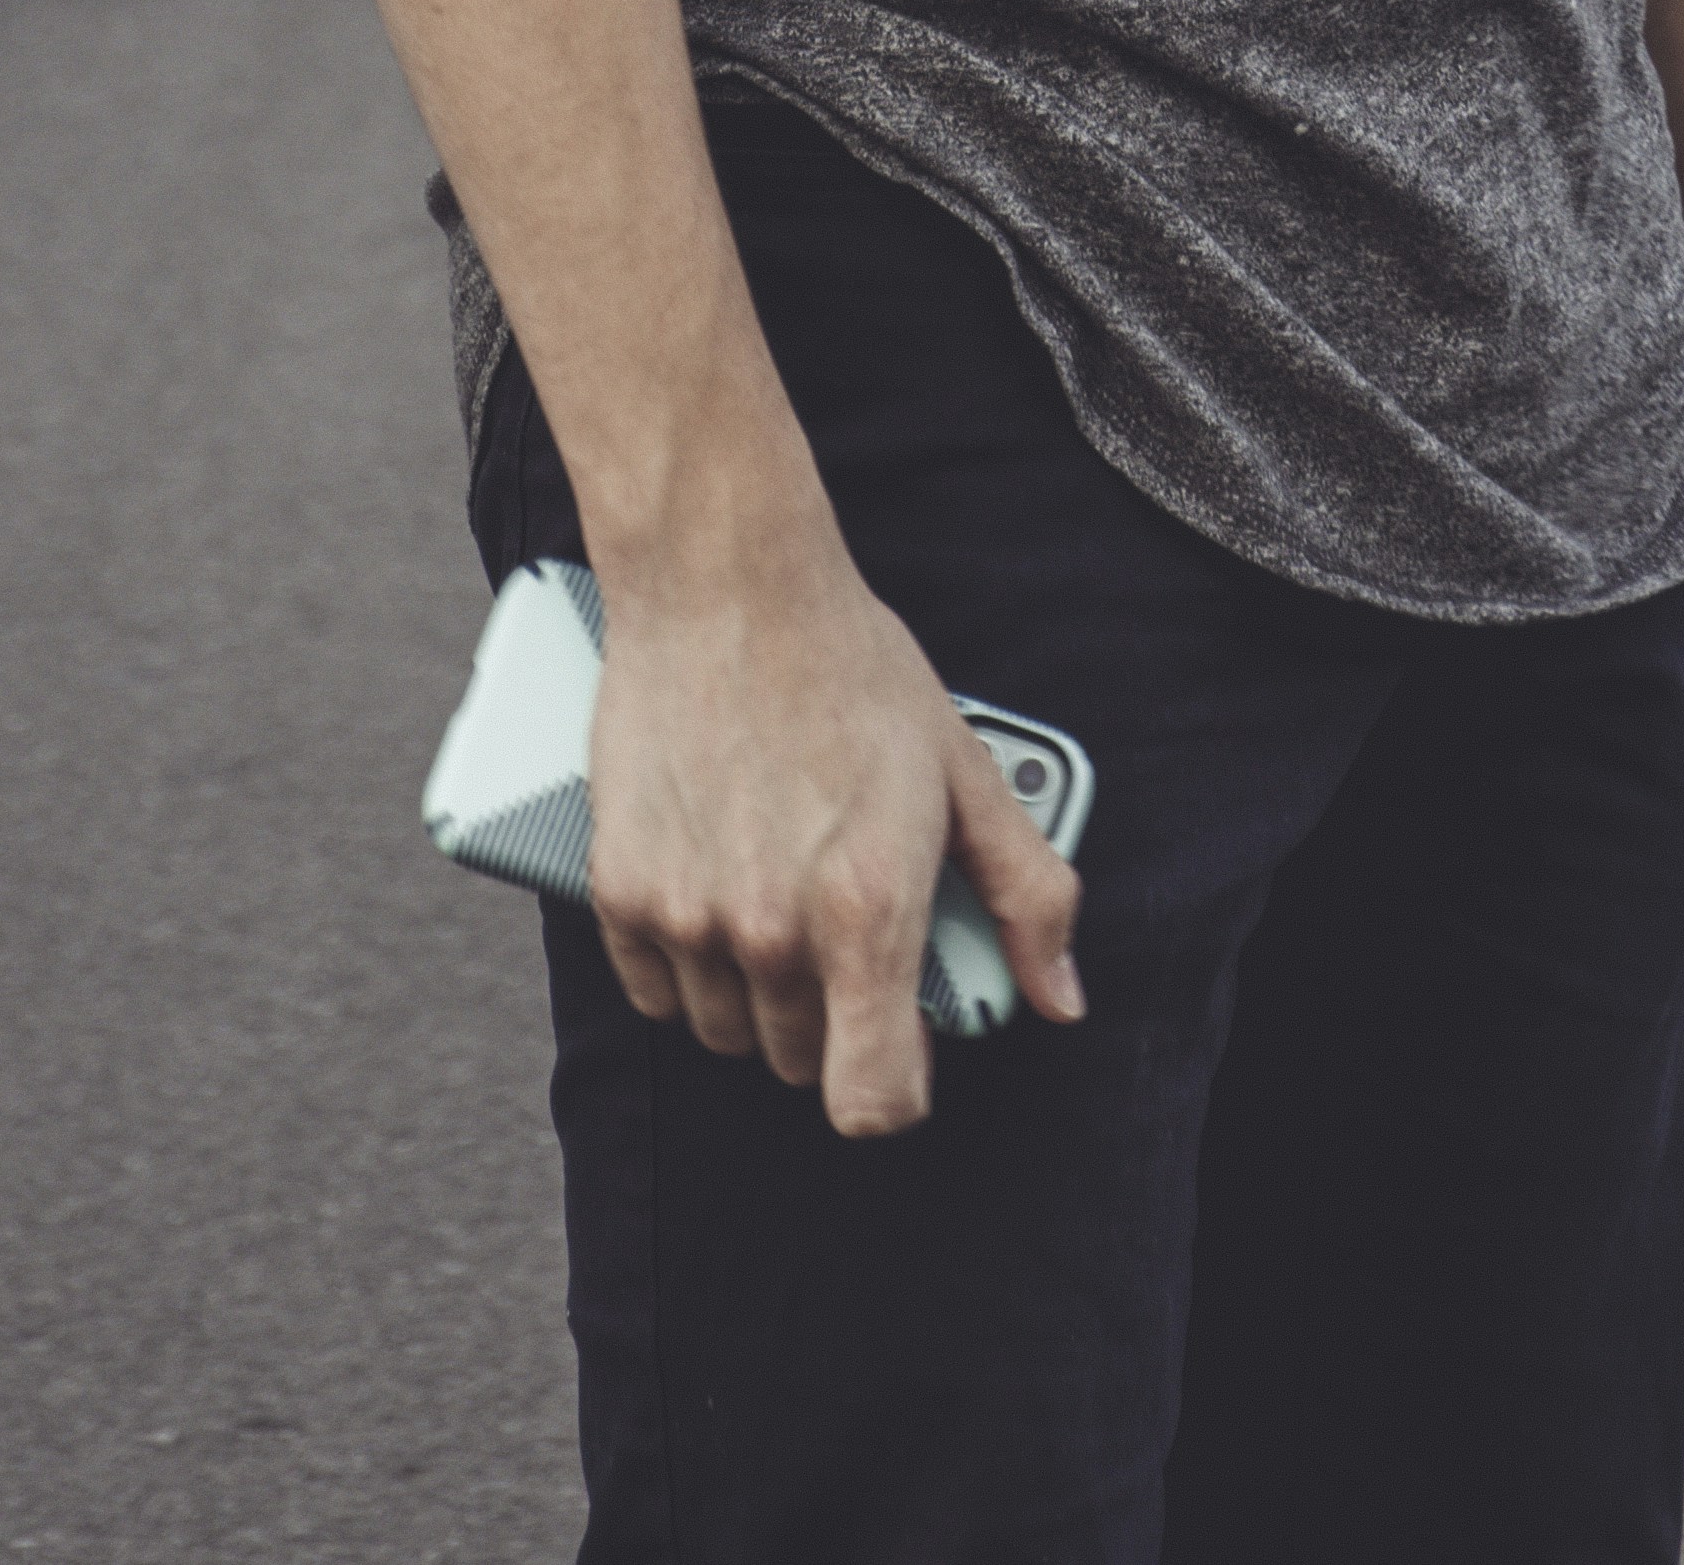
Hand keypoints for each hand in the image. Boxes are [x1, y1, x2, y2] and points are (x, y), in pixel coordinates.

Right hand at [584, 518, 1085, 1136]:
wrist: (724, 584)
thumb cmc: (849, 666)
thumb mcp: (964, 770)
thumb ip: (1025, 894)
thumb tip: (1061, 994)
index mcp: (866, 913)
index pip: (872, 1100)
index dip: (898, 1085)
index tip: (903, 1043)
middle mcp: (772, 931)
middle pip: (801, 1063)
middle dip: (832, 1017)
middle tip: (841, 923)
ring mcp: (687, 916)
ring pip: (728, 1030)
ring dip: (758, 993)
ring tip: (779, 893)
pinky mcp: (622, 891)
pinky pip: (656, 992)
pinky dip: (685, 963)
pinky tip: (714, 886)